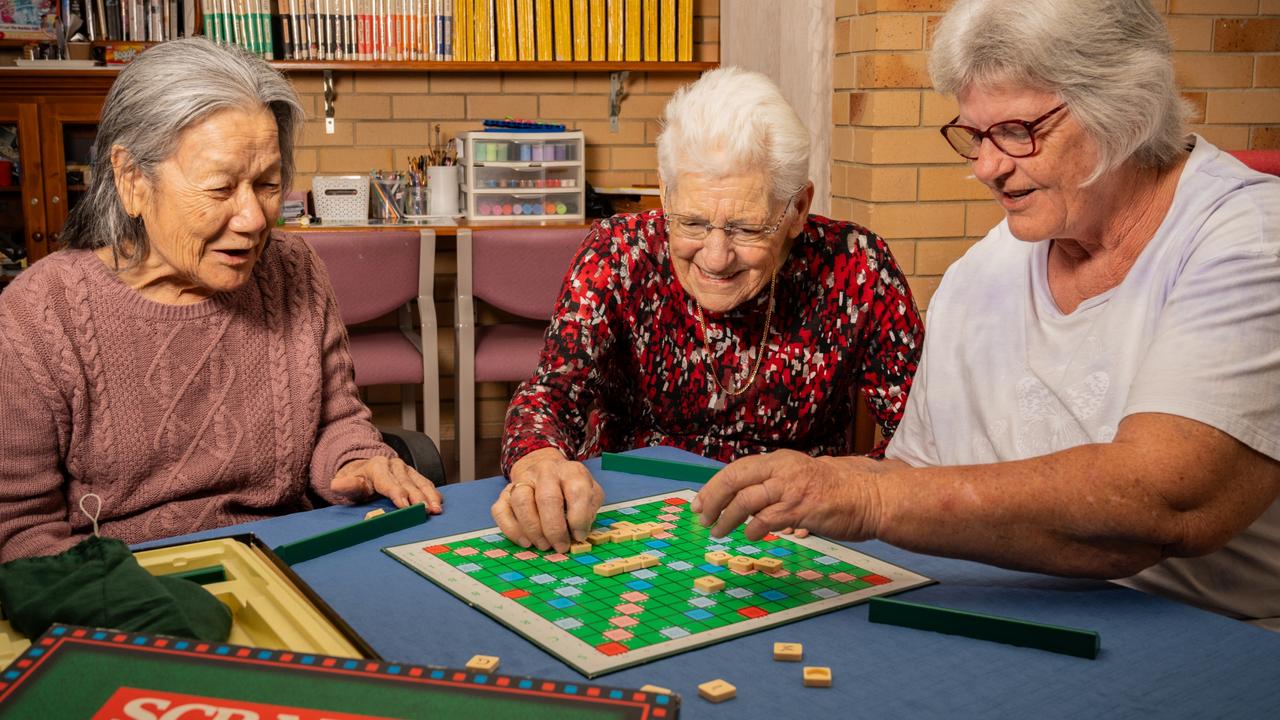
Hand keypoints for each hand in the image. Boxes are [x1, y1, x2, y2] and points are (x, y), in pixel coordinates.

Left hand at [331, 456, 442, 513]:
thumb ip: (346, 485)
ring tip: (436, 508)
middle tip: (425, 510)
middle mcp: (394, 465)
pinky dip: (433, 492)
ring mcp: (406, 469)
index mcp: (377, 467)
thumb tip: (336, 485)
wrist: (365, 469)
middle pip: (407, 483)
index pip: (388, 482)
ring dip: (429, 496)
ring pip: (420, 482)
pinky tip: (438, 502)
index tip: (404, 505)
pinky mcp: (414, 474)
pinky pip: (425, 483)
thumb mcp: (347, 481)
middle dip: (418, 497)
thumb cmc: (357, 479)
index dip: (397, 494)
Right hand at [492, 447, 603, 552]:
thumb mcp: (590, 493)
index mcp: (572, 472)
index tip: (579, 536)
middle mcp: (546, 472)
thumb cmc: (569, 488)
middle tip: (560, 546)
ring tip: (543, 545)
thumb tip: (578, 534)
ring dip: (533, 530)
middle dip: (554, 529)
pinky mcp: (505, 492)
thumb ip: (589, 511)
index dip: (579, 518)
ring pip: (521, 501)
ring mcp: (523, 480)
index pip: (577, 491)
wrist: (543, 466)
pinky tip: (525, 541)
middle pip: (547, 498)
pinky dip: (511, 530)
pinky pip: (500, 510)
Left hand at [691, 450, 883, 540]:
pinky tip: (749, 537)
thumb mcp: (802, 479)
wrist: (872, 496)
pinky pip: (766, 520)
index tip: (700, 502)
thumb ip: (777, 488)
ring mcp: (791, 488)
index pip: (737, 469)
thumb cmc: (839, 491)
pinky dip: (753, 529)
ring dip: (726, 518)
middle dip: (712, 498)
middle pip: (734, 478)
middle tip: (701, 517)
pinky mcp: (801, 508)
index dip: (715, 486)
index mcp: (780, 461)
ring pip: (745, 500)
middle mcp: (782, 469)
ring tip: (718, 532)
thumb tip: (751, 507)